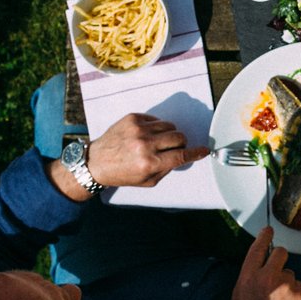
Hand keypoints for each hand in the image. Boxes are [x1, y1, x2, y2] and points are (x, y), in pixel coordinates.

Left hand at [86, 113, 208, 187]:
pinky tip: (145, 135)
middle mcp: (145, 145)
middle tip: (173, 148)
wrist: (96, 161)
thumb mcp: (147, 181)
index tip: (204, 150)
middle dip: (181, 143)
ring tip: (157, 141)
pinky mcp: (133, 118)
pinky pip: (156, 119)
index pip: (181, 155)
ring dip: (168, 134)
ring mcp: (138, 129)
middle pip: (179, 137)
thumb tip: (183, 156)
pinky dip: (155, 127)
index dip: (196, 152)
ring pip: (170, 126)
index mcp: (149, 163)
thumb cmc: (122, 173)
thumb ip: (167, 168)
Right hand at [232, 227, 300, 299]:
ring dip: (286, 282)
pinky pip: (299, 285)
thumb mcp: (239, 294)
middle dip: (279, 258)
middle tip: (276, 272)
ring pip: (290, 272)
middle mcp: (267, 278)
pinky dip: (295, 293)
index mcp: (248, 278)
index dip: (264, 236)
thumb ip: (250, 275)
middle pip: (280, 252)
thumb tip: (260, 260)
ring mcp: (285, 285)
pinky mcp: (299, 294)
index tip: (268, 230)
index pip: (257, 249)